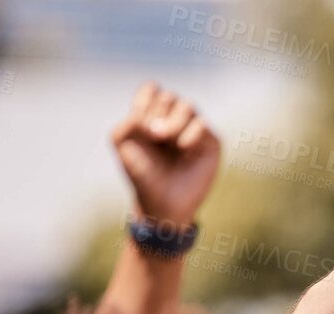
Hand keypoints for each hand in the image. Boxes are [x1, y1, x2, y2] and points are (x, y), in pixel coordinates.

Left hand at [111, 81, 220, 227]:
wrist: (162, 204)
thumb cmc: (142, 175)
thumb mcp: (122, 144)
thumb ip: (127, 121)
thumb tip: (154, 119)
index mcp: (153, 116)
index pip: (152, 90)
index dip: (145, 102)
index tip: (139, 124)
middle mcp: (175, 120)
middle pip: (169, 96)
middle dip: (158, 113)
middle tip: (154, 135)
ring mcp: (194, 130)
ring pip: (188, 106)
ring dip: (174, 122)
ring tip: (167, 140)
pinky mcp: (211, 143)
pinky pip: (202, 124)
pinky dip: (190, 134)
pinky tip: (183, 149)